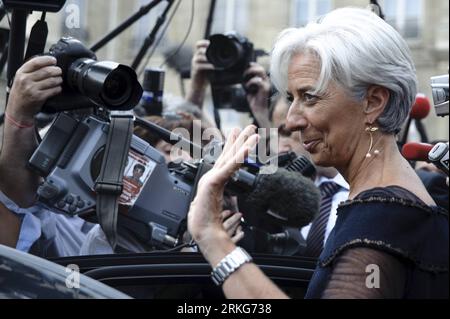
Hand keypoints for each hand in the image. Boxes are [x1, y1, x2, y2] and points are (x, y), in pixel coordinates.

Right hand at [7, 56, 61, 121]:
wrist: (18, 109)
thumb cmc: (21, 92)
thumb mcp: (20, 78)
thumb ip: (30, 70)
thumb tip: (46, 62)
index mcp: (21, 73)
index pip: (36, 62)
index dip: (47, 60)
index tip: (54, 60)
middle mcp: (26, 80)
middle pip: (46, 71)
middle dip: (56, 70)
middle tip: (59, 71)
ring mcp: (32, 89)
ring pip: (52, 80)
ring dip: (59, 79)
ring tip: (59, 79)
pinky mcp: (39, 97)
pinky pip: (53, 90)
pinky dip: (58, 88)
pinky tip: (57, 88)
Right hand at [188, 125, 258, 246]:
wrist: (203, 231)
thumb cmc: (208, 222)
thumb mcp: (219, 209)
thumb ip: (225, 205)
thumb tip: (237, 213)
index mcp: (214, 180)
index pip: (226, 159)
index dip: (233, 145)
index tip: (239, 134)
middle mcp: (213, 176)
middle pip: (229, 153)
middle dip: (240, 138)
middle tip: (250, 126)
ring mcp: (212, 178)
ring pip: (231, 157)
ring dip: (243, 143)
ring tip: (253, 132)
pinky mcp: (214, 182)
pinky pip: (230, 167)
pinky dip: (239, 157)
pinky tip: (247, 149)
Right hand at [190, 39, 214, 90]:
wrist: (199, 86)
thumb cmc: (206, 75)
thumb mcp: (210, 64)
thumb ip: (214, 59)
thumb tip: (226, 56)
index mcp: (199, 54)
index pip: (198, 44)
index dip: (204, 42)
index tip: (211, 42)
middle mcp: (196, 57)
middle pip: (200, 49)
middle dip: (207, 49)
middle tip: (215, 51)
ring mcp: (194, 64)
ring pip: (200, 57)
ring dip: (208, 57)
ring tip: (216, 60)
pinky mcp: (195, 70)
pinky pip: (200, 66)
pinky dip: (208, 66)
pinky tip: (214, 67)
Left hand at [243, 63, 270, 128]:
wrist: (261, 112)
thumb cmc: (256, 102)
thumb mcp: (250, 90)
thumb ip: (248, 83)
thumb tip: (242, 77)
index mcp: (263, 80)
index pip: (259, 67)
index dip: (252, 65)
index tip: (245, 68)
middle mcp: (266, 80)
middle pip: (260, 67)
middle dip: (250, 69)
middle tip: (244, 75)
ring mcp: (267, 84)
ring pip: (260, 70)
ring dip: (250, 73)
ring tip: (246, 80)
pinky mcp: (266, 88)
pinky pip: (258, 81)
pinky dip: (251, 83)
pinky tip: (248, 88)